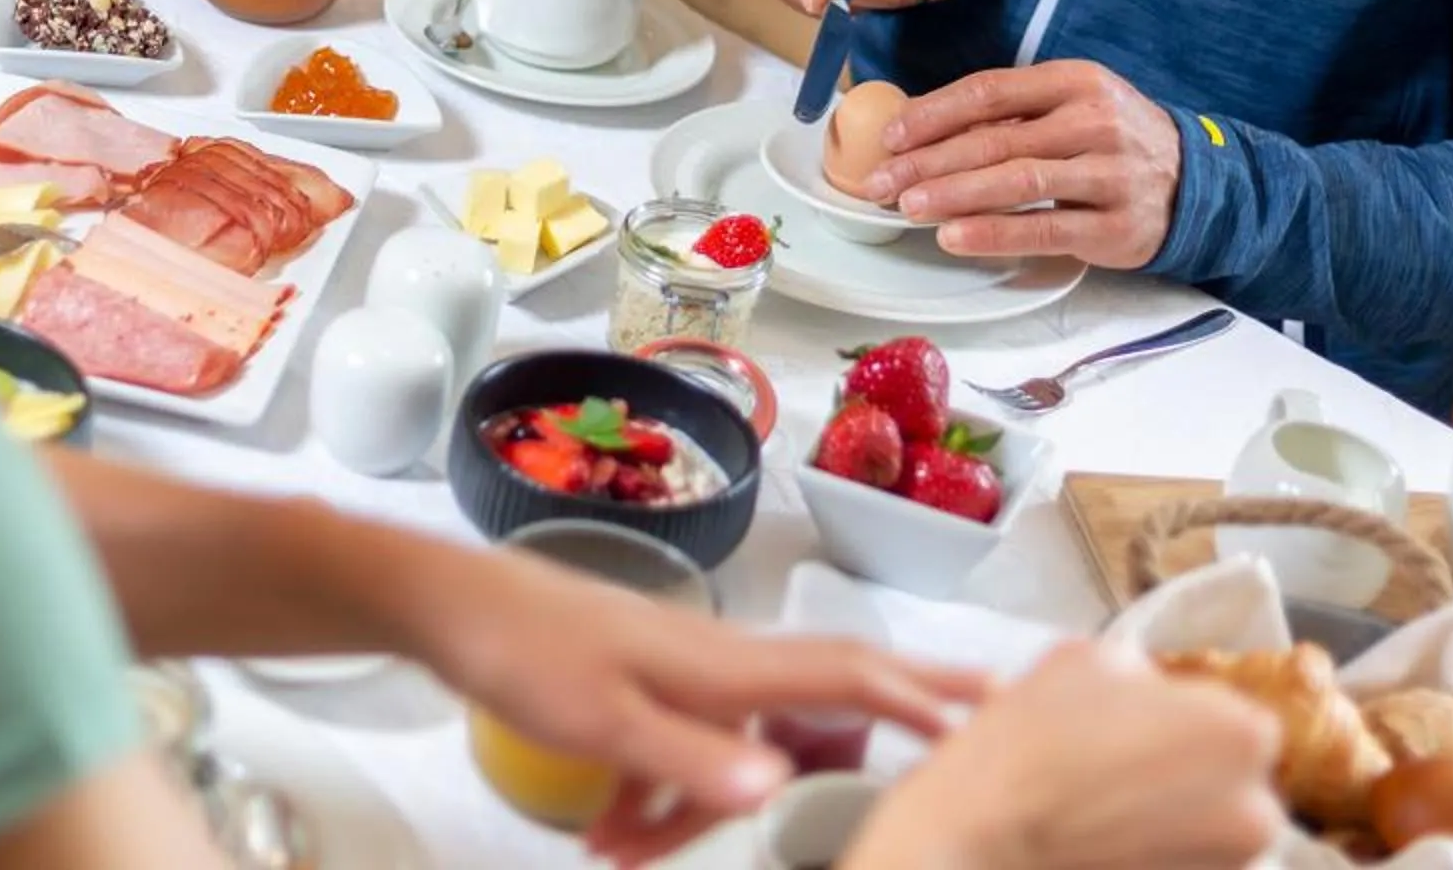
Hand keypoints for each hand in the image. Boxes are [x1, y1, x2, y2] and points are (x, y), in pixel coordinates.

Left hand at [413, 541, 984, 864]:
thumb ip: (689, 757)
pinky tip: (611, 835)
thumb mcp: (602, 719)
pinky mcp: (648, 687)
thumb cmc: (525, 650)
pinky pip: (689, 751)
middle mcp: (723, 664)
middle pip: (816, 718)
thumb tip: (778, 789)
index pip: (852, 677)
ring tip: (628, 852)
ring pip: (739, 750)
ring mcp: (686, 674)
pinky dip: (662, 798)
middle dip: (860, 757)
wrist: (450, 607)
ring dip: (704, 811)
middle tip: (940, 777)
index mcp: (728, 664)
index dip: (930, 696)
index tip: (1003, 710)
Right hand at [846, 638, 1283, 869]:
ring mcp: (1229, 867)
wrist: (980, 836)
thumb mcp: (1090, 658)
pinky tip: (1101, 834)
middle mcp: (1258, 811)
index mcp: (1245, 735)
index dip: (1179, 716)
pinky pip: (1179, 858)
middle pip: (1229, 775)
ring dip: (1169, 811)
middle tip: (1115, 761)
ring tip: (1101, 801)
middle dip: (1182, 767)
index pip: (1233, 716)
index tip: (1134, 723)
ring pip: (1207, 824)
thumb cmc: (1031, 743)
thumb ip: (1146, 673)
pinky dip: (1149, 847)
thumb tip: (1156, 697)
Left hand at [860, 61, 1183, 268]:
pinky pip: (1045, 228)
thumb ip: (1011, 114)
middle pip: (996, 139)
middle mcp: (1094, 121)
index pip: (990, 91)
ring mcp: (1109, 173)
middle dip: (929, 161)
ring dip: (954, 194)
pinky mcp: (1116, 225)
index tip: (890, 136)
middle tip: (880, 181)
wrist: (1195, 183)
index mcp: (1075, 81)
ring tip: (907, 206)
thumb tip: (923, 125)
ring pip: (1017, 182)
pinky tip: (954, 237)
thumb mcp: (1072, 107)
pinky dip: (994, 233)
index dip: (933, 113)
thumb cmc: (1112, 141)